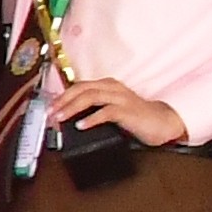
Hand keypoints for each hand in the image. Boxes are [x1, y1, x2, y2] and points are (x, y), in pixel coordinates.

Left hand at [47, 78, 187, 145]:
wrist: (163, 123)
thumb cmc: (135, 117)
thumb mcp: (110, 110)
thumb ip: (93, 110)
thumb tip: (68, 119)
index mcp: (107, 86)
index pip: (79, 86)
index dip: (61, 96)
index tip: (47, 107)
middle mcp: (113, 88)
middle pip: (81, 88)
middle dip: (62, 100)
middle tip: (49, 112)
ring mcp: (121, 98)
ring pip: (91, 97)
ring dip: (72, 107)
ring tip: (60, 117)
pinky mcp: (128, 111)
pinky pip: (107, 112)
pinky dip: (92, 118)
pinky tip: (81, 125)